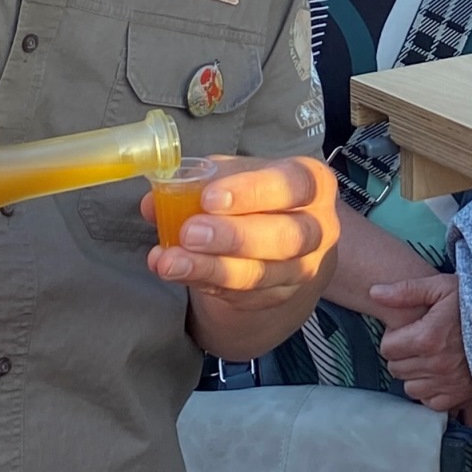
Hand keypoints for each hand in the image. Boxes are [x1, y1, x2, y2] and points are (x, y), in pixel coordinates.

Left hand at [147, 154, 338, 316]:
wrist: (282, 236)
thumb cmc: (258, 194)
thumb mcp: (235, 175)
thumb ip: (199, 182)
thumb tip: (153, 201)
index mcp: (313, 183)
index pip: (293, 185)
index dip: (252, 192)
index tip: (210, 198)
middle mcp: (318, 228)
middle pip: (286, 238)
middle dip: (234, 237)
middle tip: (189, 233)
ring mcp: (302, 268)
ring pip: (260, 274)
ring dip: (210, 268)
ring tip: (170, 261)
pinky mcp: (279, 296)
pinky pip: (242, 295)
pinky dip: (204, 282)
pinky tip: (177, 271)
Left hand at [374, 273, 471, 417]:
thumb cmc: (471, 303)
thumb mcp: (440, 287)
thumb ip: (405, 291)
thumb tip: (374, 293)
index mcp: (427, 337)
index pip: (387, 348)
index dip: (394, 338)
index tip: (408, 331)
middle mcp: (436, 364)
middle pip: (396, 368)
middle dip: (402, 355)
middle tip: (419, 343)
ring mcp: (448, 383)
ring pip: (410, 387)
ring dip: (415, 374)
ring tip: (429, 358)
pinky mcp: (459, 396)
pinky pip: (430, 401)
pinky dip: (431, 390)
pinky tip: (439, 374)